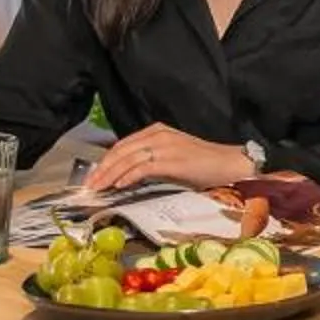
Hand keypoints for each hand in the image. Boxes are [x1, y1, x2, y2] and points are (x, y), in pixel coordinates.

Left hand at [81, 122, 252, 192]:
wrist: (230, 164)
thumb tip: (128, 175)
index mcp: (157, 131)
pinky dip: (127, 177)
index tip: (94, 175)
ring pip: (127, 159)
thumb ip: (151, 161)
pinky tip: (119, 186)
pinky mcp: (171, 160)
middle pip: (121, 150)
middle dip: (102, 168)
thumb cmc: (204, 165)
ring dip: (109, 175)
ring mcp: (165, 146)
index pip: (123, 144)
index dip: (106, 160)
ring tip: (98, 188)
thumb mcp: (172, 157)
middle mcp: (158, 135)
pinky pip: (142, 168)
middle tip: (90, 185)